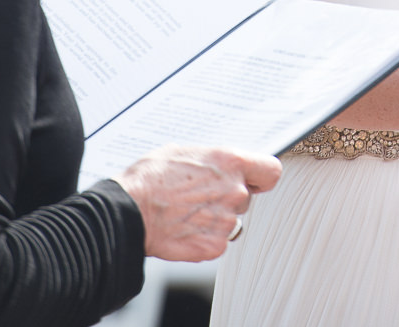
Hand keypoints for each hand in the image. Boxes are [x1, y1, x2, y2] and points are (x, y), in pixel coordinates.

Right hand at [118, 145, 280, 261]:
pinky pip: (218, 242)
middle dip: (227, 199)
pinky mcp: (214, 247)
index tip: (253, 180)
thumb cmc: (149, 179)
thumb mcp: (183, 152)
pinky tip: (184, 229)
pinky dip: (204, 238)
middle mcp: (235, 191)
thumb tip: (218, 164)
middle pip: (246, 198)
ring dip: (215, 220)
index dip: (261, 177)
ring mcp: (227, 221)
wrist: (128, 212)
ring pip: (231, 221)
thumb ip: (212, 160)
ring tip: (187, 213)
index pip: (270, 171)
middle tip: (199, 198)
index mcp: (231, 163)